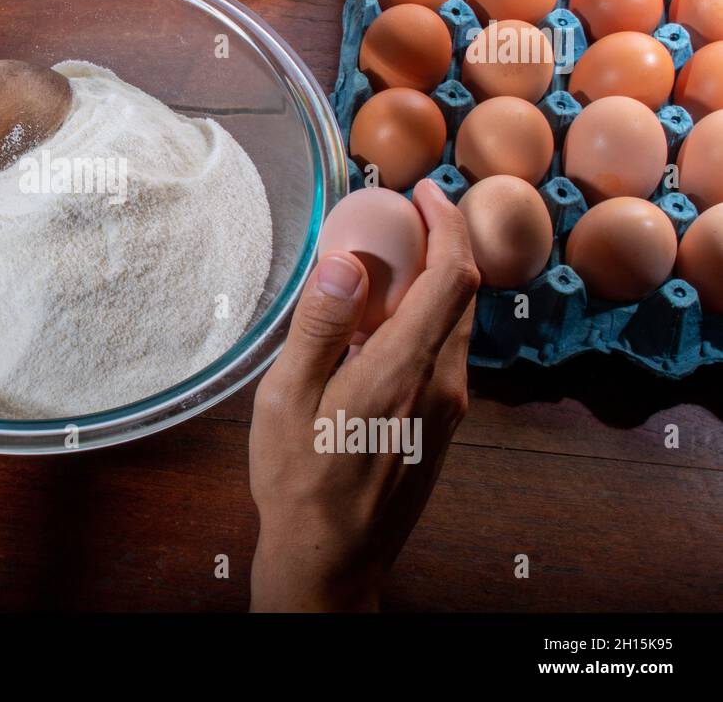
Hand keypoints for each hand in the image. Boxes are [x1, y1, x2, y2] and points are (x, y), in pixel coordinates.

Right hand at [248, 179, 479, 610]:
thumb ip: (319, 327)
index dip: (447, 223)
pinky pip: (444, 354)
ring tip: (379, 268)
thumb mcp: (287, 399)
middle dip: (441, 243)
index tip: (423, 192)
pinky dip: (423, 320)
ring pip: (456, 325)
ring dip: (431, 283)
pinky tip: (376, 329)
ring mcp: (448, 409)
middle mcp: (442, 386)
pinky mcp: (442, 427)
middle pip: (464, 294)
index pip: (453, 277)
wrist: (331, 559)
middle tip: (396, 218)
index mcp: (404, 371)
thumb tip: (347, 262)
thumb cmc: (298, 481)